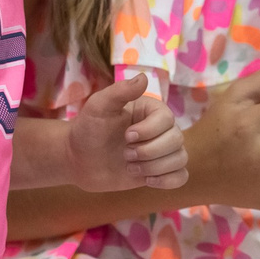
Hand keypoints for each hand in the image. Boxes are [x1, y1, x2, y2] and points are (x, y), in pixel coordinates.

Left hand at [69, 72, 188, 191]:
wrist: (79, 159)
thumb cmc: (88, 129)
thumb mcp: (98, 106)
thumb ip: (120, 91)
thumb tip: (144, 77)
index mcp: (151, 110)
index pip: (167, 119)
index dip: (149, 131)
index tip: (126, 136)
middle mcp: (161, 129)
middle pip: (176, 140)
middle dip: (149, 152)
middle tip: (125, 154)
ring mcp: (161, 151)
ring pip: (180, 159)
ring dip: (154, 167)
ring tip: (131, 167)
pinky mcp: (159, 171)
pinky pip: (180, 177)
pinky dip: (168, 181)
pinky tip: (147, 180)